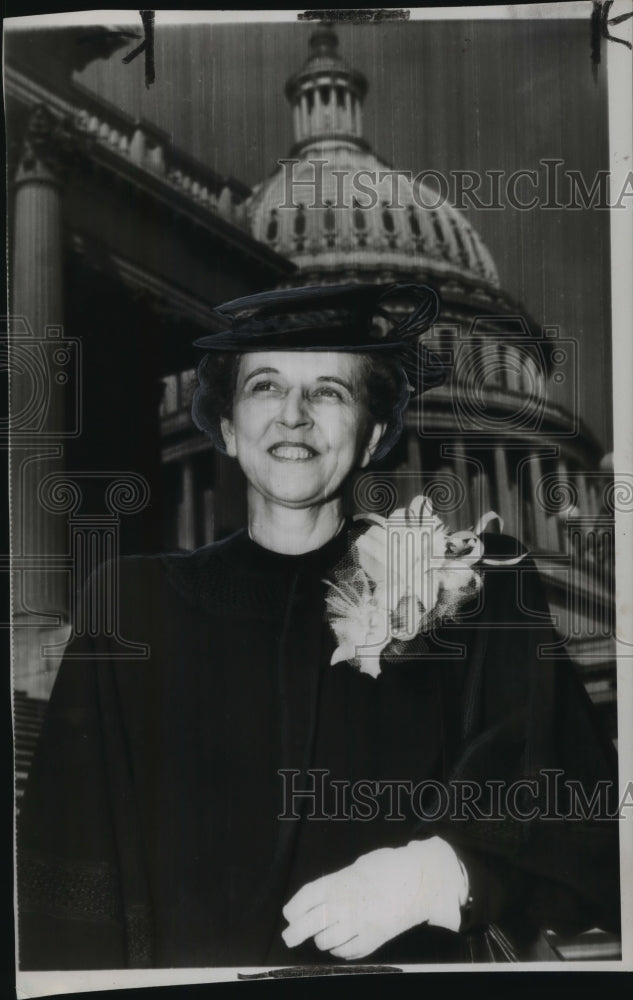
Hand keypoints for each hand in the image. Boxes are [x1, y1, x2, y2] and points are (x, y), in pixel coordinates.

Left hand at [281, 837, 468, 960]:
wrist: (421, 879)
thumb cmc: (389, 866)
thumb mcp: (358, 867)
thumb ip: (338, 883)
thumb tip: (320, 898)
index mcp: (340, 883)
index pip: (306, 899)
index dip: (293, 909)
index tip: (289, 914)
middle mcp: (346, 905)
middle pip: (310, 924)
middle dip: (295, 933)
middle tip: (289, 937)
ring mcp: (360, 925)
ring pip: (326, 942)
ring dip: (321, 940)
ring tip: (321, 936)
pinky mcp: (374, 939)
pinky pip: (348, 952)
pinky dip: (340, 951)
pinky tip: (339, 944)